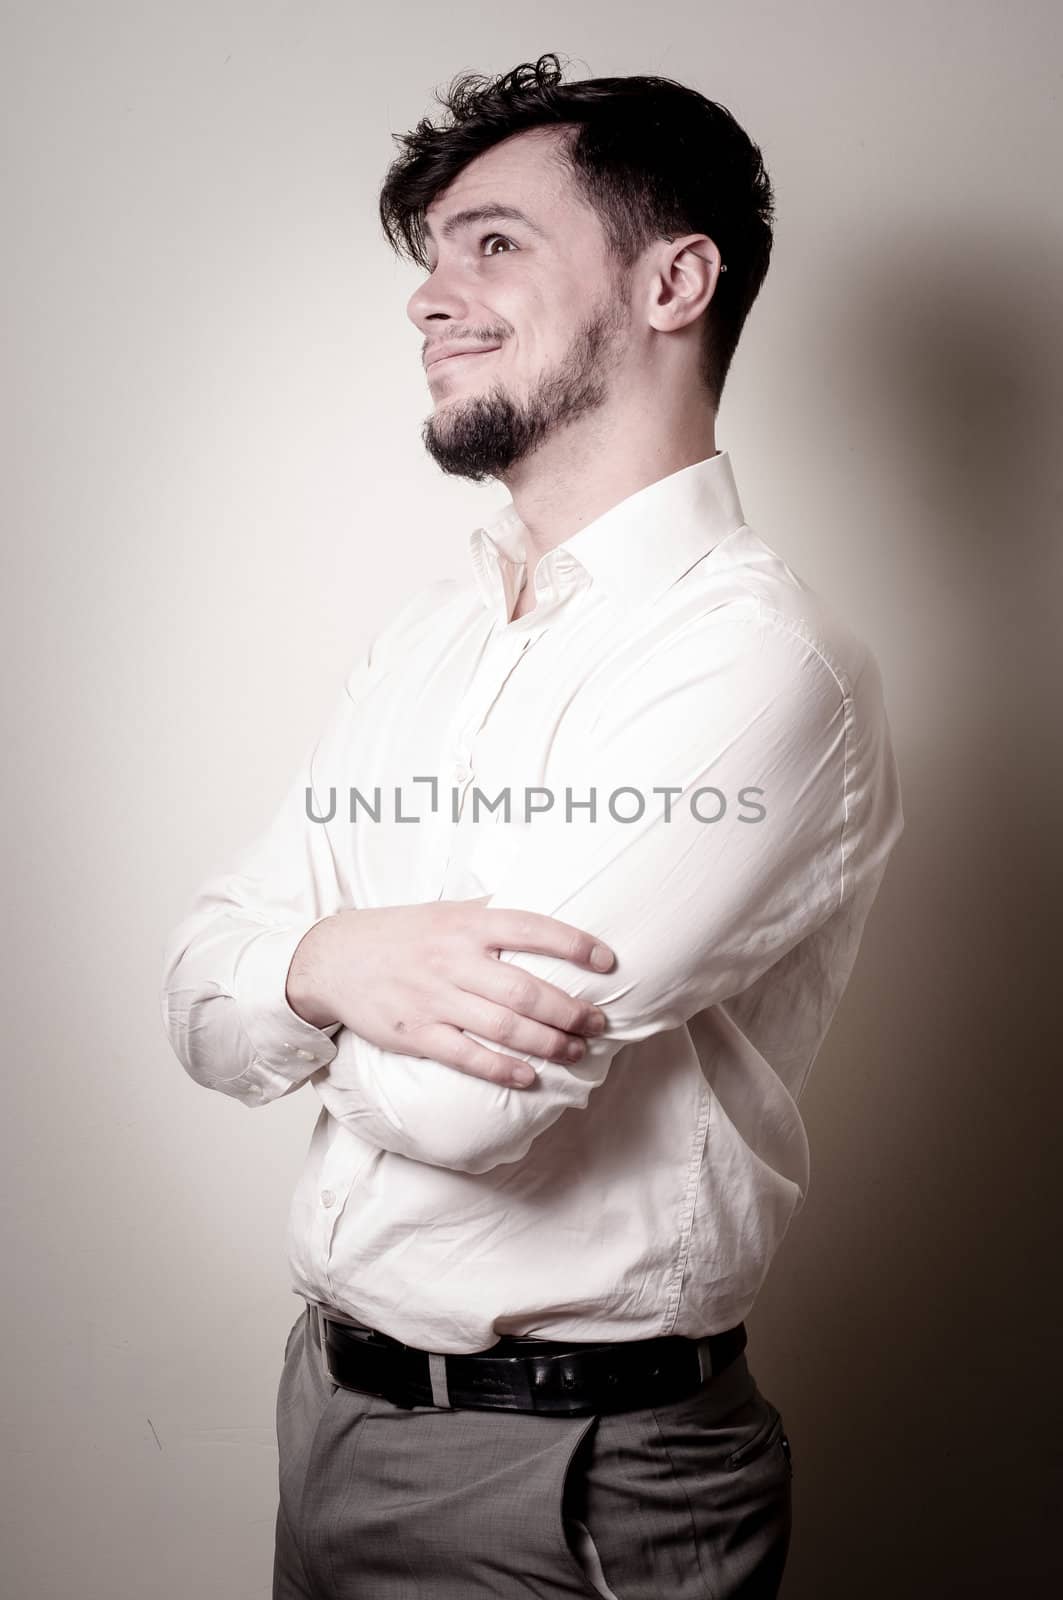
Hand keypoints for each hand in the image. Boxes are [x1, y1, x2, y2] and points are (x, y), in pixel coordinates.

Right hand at [285, 897, 613, 1087]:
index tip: (608, 960)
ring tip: (578, 1050)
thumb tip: (547, 908)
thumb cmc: (403, 933)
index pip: (531, 929)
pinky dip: (502, 1069)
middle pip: (524, 990)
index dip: (573, 944)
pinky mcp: (417, 1034)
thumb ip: (492, 915)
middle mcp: (453, 960)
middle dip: (570, 1009)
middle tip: (600, 1020)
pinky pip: (467, 1057)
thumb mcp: (446, 910)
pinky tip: (529, 1077)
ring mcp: (434, 1000)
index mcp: (466, 924)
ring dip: (548, 1042)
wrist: (335, 958)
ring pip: (503, 1027)